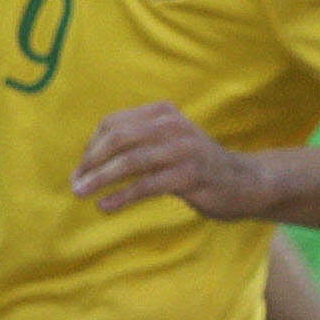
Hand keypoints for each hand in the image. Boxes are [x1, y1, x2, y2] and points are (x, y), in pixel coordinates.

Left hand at [72, 102, 271, 218]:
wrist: (243, 181)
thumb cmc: (193, 165)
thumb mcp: (164, 145)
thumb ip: (134, 145)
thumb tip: (86, 164)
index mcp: (162, 112)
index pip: (114, 124)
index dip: (92, 147)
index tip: (80, 170)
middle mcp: (172, 125)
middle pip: (119, 139)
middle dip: (92, 162)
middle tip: (75, 183)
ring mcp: (184, 148)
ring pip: (132, 161)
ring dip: (101, 179)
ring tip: (82, 193)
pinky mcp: (191, 174)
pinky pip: (148, 185)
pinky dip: (123, 196)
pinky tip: (107, 206)